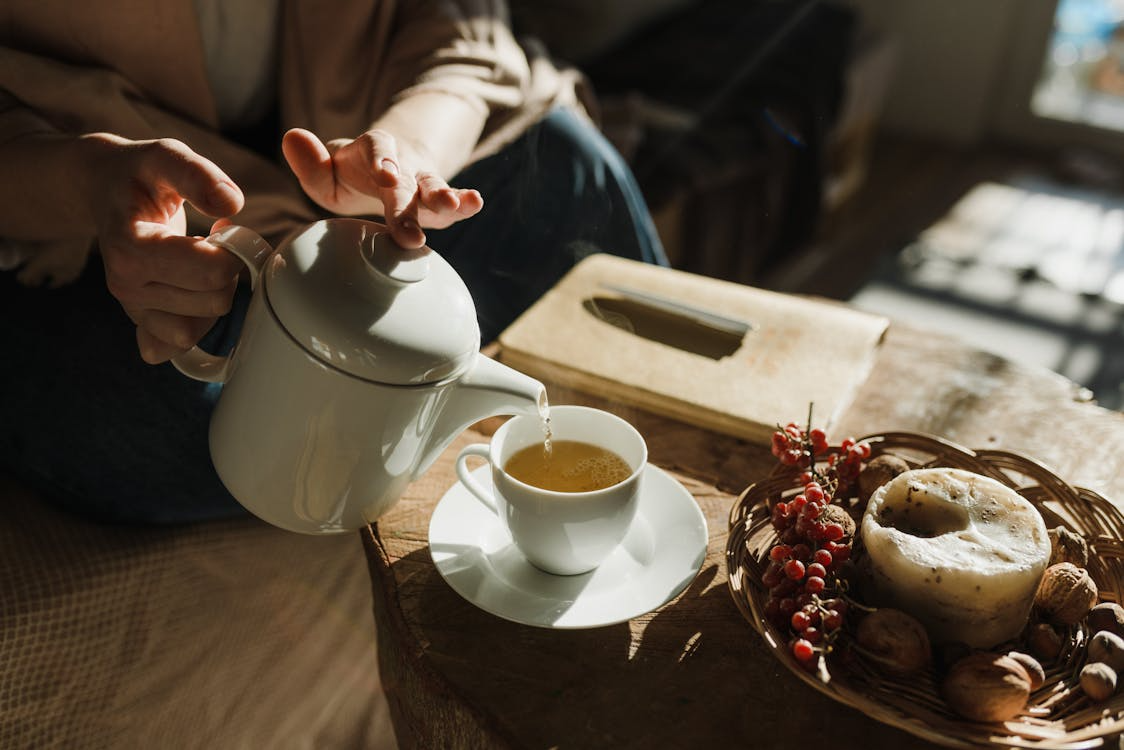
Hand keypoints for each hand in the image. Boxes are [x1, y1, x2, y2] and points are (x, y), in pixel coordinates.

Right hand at [82, 134, 244, 363]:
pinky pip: (181, 345)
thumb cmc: (141, 175)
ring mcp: (134, 309)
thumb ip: (199, 175)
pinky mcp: (143, 324)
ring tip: (202, 264)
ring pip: (204, 326)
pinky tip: (195, 294)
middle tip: (215, 244)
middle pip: (215, 301)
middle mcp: (126, 286)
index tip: (225, 228)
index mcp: (132, 248)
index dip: (234, 251)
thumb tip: (231, 204)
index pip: (211, 272)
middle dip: (228, 273)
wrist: (105, 191)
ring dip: (216, 296)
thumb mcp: (166, 157)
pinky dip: (200, 325)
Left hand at [281, 128, 482, 247]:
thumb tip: (292, 138)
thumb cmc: (348, 178)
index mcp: (372, 151)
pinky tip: (474, 204)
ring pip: (434, 187)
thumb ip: (310, 162)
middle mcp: (402, 164)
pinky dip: (464, 204)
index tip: (387, 178)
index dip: (383, 161)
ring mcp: (420, 183)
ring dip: (447, 198)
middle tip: (413, 234)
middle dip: (411, 206)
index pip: (378, 148)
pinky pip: (451, 205)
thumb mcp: (325, 173)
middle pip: (409, 181)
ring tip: (460, 206)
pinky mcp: (434, 204)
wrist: (379, 176)